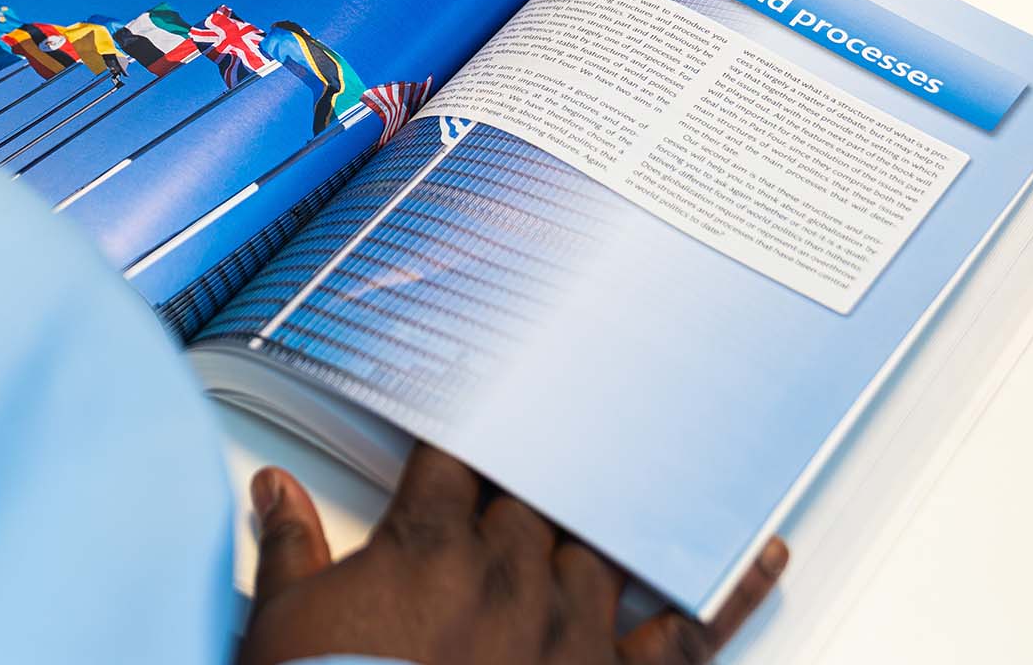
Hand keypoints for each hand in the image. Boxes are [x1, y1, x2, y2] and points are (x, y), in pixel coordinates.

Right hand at [236, 446, 787, 664]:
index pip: (456, 457)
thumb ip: (288, 549)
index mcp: (429, 546)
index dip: (467, 432)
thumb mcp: (280, 628)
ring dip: (611, 519)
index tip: (480, 401)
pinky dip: (729, 590)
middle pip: (536, 493)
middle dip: (538, 475)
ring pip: (606, 543)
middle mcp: (510, 572)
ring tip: (634, 477)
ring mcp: (571, 628)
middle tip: (554, 446)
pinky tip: (760, 553)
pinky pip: (688, 631)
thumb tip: (273, 493)